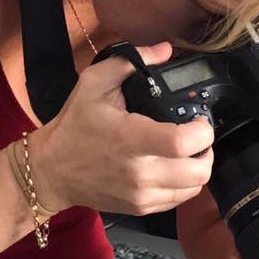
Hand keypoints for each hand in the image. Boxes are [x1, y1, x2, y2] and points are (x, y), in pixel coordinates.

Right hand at [30, 42, 214, 214]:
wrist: (52, 171)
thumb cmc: (74, 127)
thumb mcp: (93, 83)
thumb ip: (130, 62)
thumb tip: (164, 50)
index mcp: (130, 140)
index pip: (183, 143)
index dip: (203, 131)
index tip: (200, 121)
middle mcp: (140, 173)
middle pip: (199, 172)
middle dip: (206, 151)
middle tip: (197, 137)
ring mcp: (142, 195)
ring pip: (194, 188)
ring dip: (198, 168)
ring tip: (187, 152)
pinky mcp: (141, 208)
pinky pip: (179, 200)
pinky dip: (184, 184)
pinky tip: (173, 168)